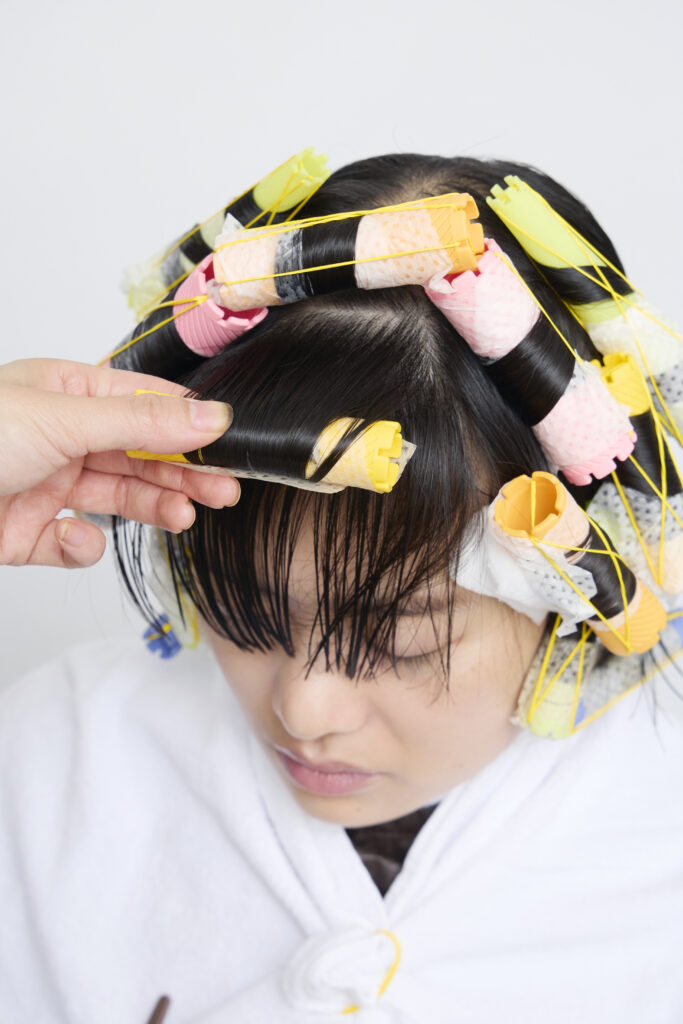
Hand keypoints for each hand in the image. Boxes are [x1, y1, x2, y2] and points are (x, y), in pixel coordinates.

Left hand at [0, 358, 238, 567]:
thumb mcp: (64, 419)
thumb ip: (140, 422)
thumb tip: (209, 416)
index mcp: (66, 393)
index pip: (143, 402)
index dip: (187, 422)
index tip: (227, 441)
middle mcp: (62, 437)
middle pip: (139, 456)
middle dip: (183, 474)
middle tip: (223, 490)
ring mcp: (48, 485)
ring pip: (117, 498)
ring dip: (153, 508)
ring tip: (183, 517)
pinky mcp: (32, 533)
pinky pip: (76, 542)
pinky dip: (82, 545)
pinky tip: (73, 536)